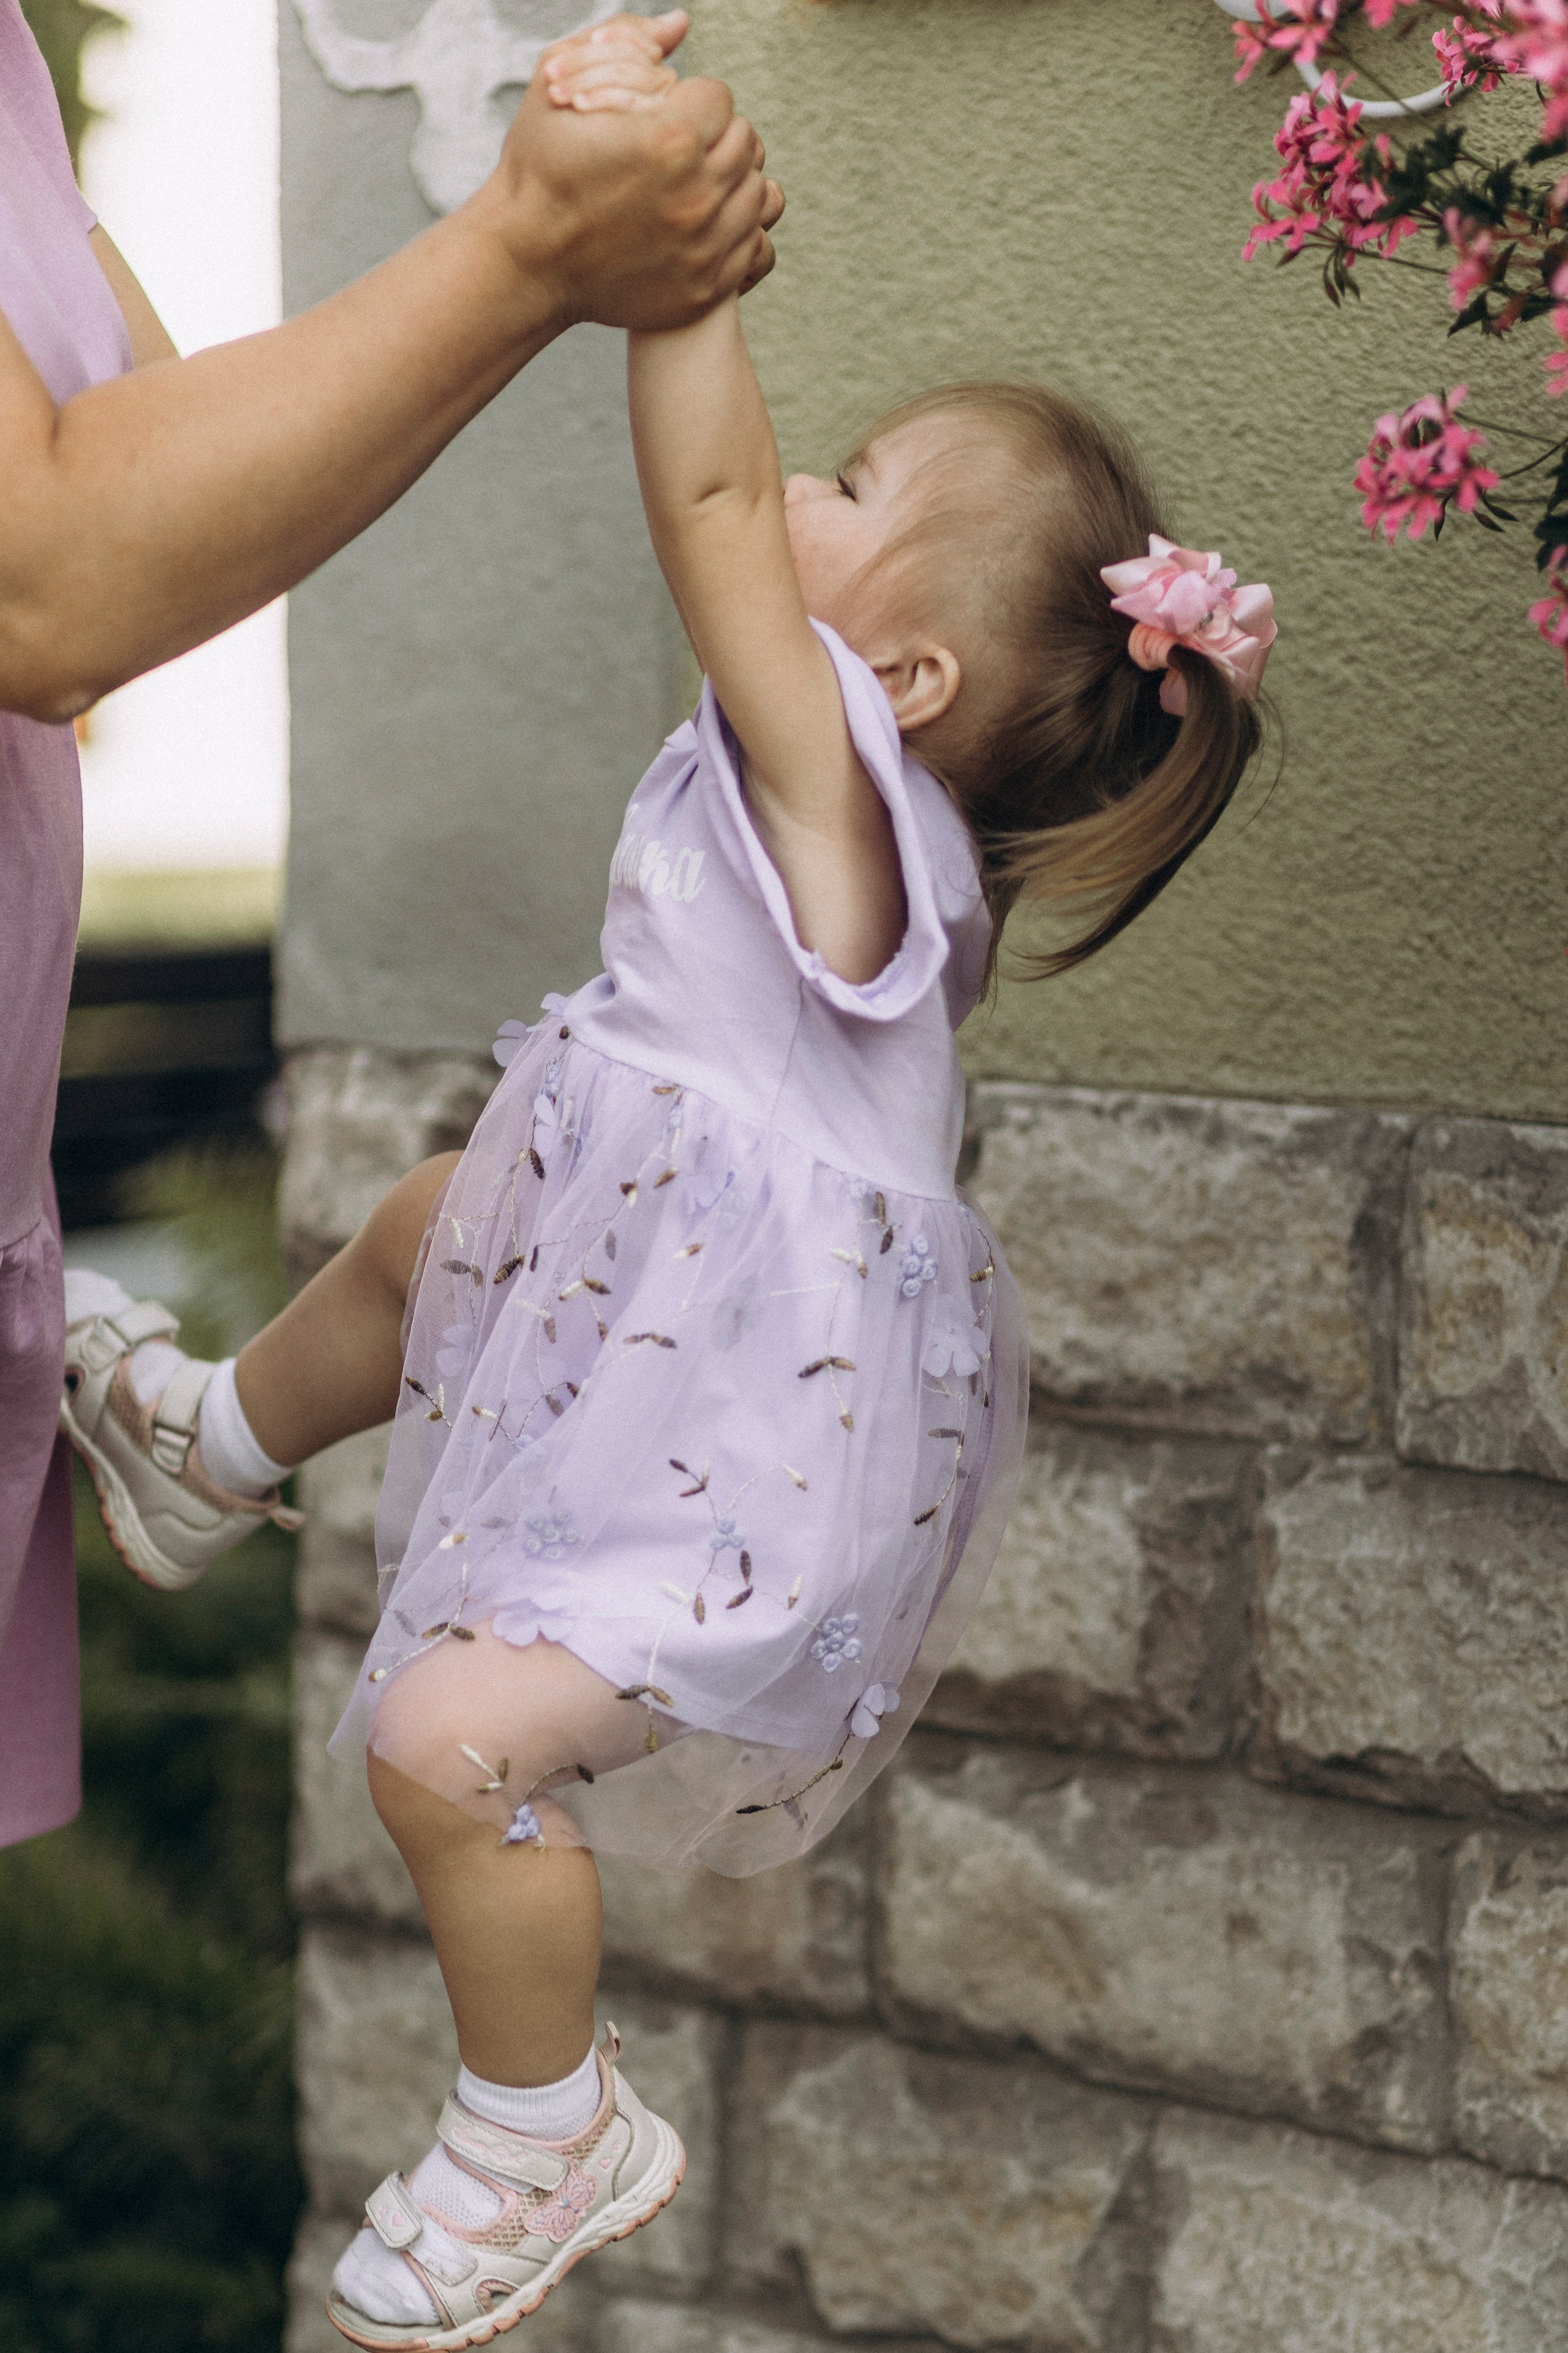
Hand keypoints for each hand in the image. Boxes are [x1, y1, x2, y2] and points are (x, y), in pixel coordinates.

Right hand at [480, 13, 783, 331]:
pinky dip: (742, 236)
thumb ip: (626, 41)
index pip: (721, 99)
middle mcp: (697, 196)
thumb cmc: (538, 171)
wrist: (528, 261)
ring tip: (699, 186)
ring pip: (760, 196)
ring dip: (734, 185)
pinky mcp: (706, 290)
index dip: (693, 101)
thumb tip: (680, 23)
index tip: (669, 116)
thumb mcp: (560, 85)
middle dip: (718, 139)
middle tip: (683, 151)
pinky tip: (711, 227)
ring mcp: (706, 249)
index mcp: (671, 140)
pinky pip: (758, 251)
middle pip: (748, 145)